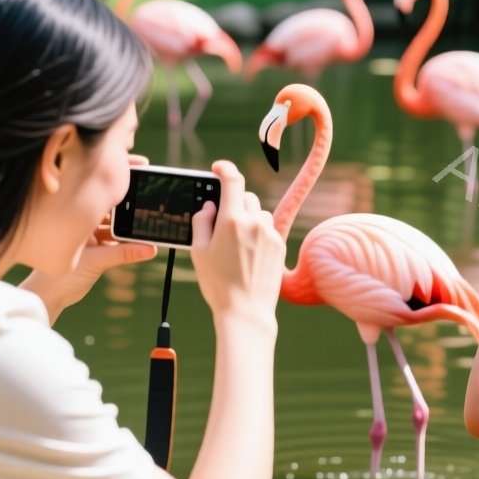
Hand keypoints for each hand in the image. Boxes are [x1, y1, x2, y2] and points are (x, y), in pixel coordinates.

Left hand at [21, 154, 156, 321]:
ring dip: (126, 219)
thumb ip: (124, 254)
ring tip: (144, 217)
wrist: (47, 296)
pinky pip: (112, 235)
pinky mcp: (92, 245)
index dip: (119, 175)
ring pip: (112, 218)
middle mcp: (78, 218)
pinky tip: (137, 238)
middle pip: (108, 200)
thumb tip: (150, 248)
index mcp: (73, 214)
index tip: (139, 166)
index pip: (100, 188)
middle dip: (127, 195)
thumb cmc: (56, 276)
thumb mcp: (95, 262)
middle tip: (147, 189)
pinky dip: (124, 236)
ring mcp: (85, 232)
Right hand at [191, 160, 285, 327]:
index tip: (218, 167)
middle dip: (233, 202)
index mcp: (232, 220)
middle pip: (245, 196)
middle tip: (222, 221)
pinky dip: (258, 232)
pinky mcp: (280, 244)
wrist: (246, 311)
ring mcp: (270, 233)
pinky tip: (248, 254)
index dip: (224, 168)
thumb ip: (202, 221)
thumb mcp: (199, 251)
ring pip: (258, 212)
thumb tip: (209, 205)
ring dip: (247, 218)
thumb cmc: (218, 283)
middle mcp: (254, 222)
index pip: (232, 180)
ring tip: (235, 243)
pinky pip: (268, 228)